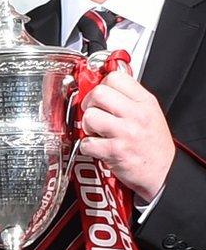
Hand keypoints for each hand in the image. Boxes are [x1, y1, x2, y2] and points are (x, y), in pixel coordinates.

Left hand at [79, 66, 175, 202]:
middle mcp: (136, 115)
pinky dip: (87, 147)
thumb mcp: (150, 112)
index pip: (115, 77)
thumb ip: (129, 97)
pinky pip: (86, 142)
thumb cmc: (153, 144)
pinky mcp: (115, 151)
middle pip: (98, 93)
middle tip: (94, 112)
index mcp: (145, 102)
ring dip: (87, 125)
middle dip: (89, 103)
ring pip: (90, 116)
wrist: (164, 172)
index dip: (102, 84)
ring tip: (96, 131)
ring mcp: (125, 133)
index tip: (100, 94)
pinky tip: (97, 147)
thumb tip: (102, 83)